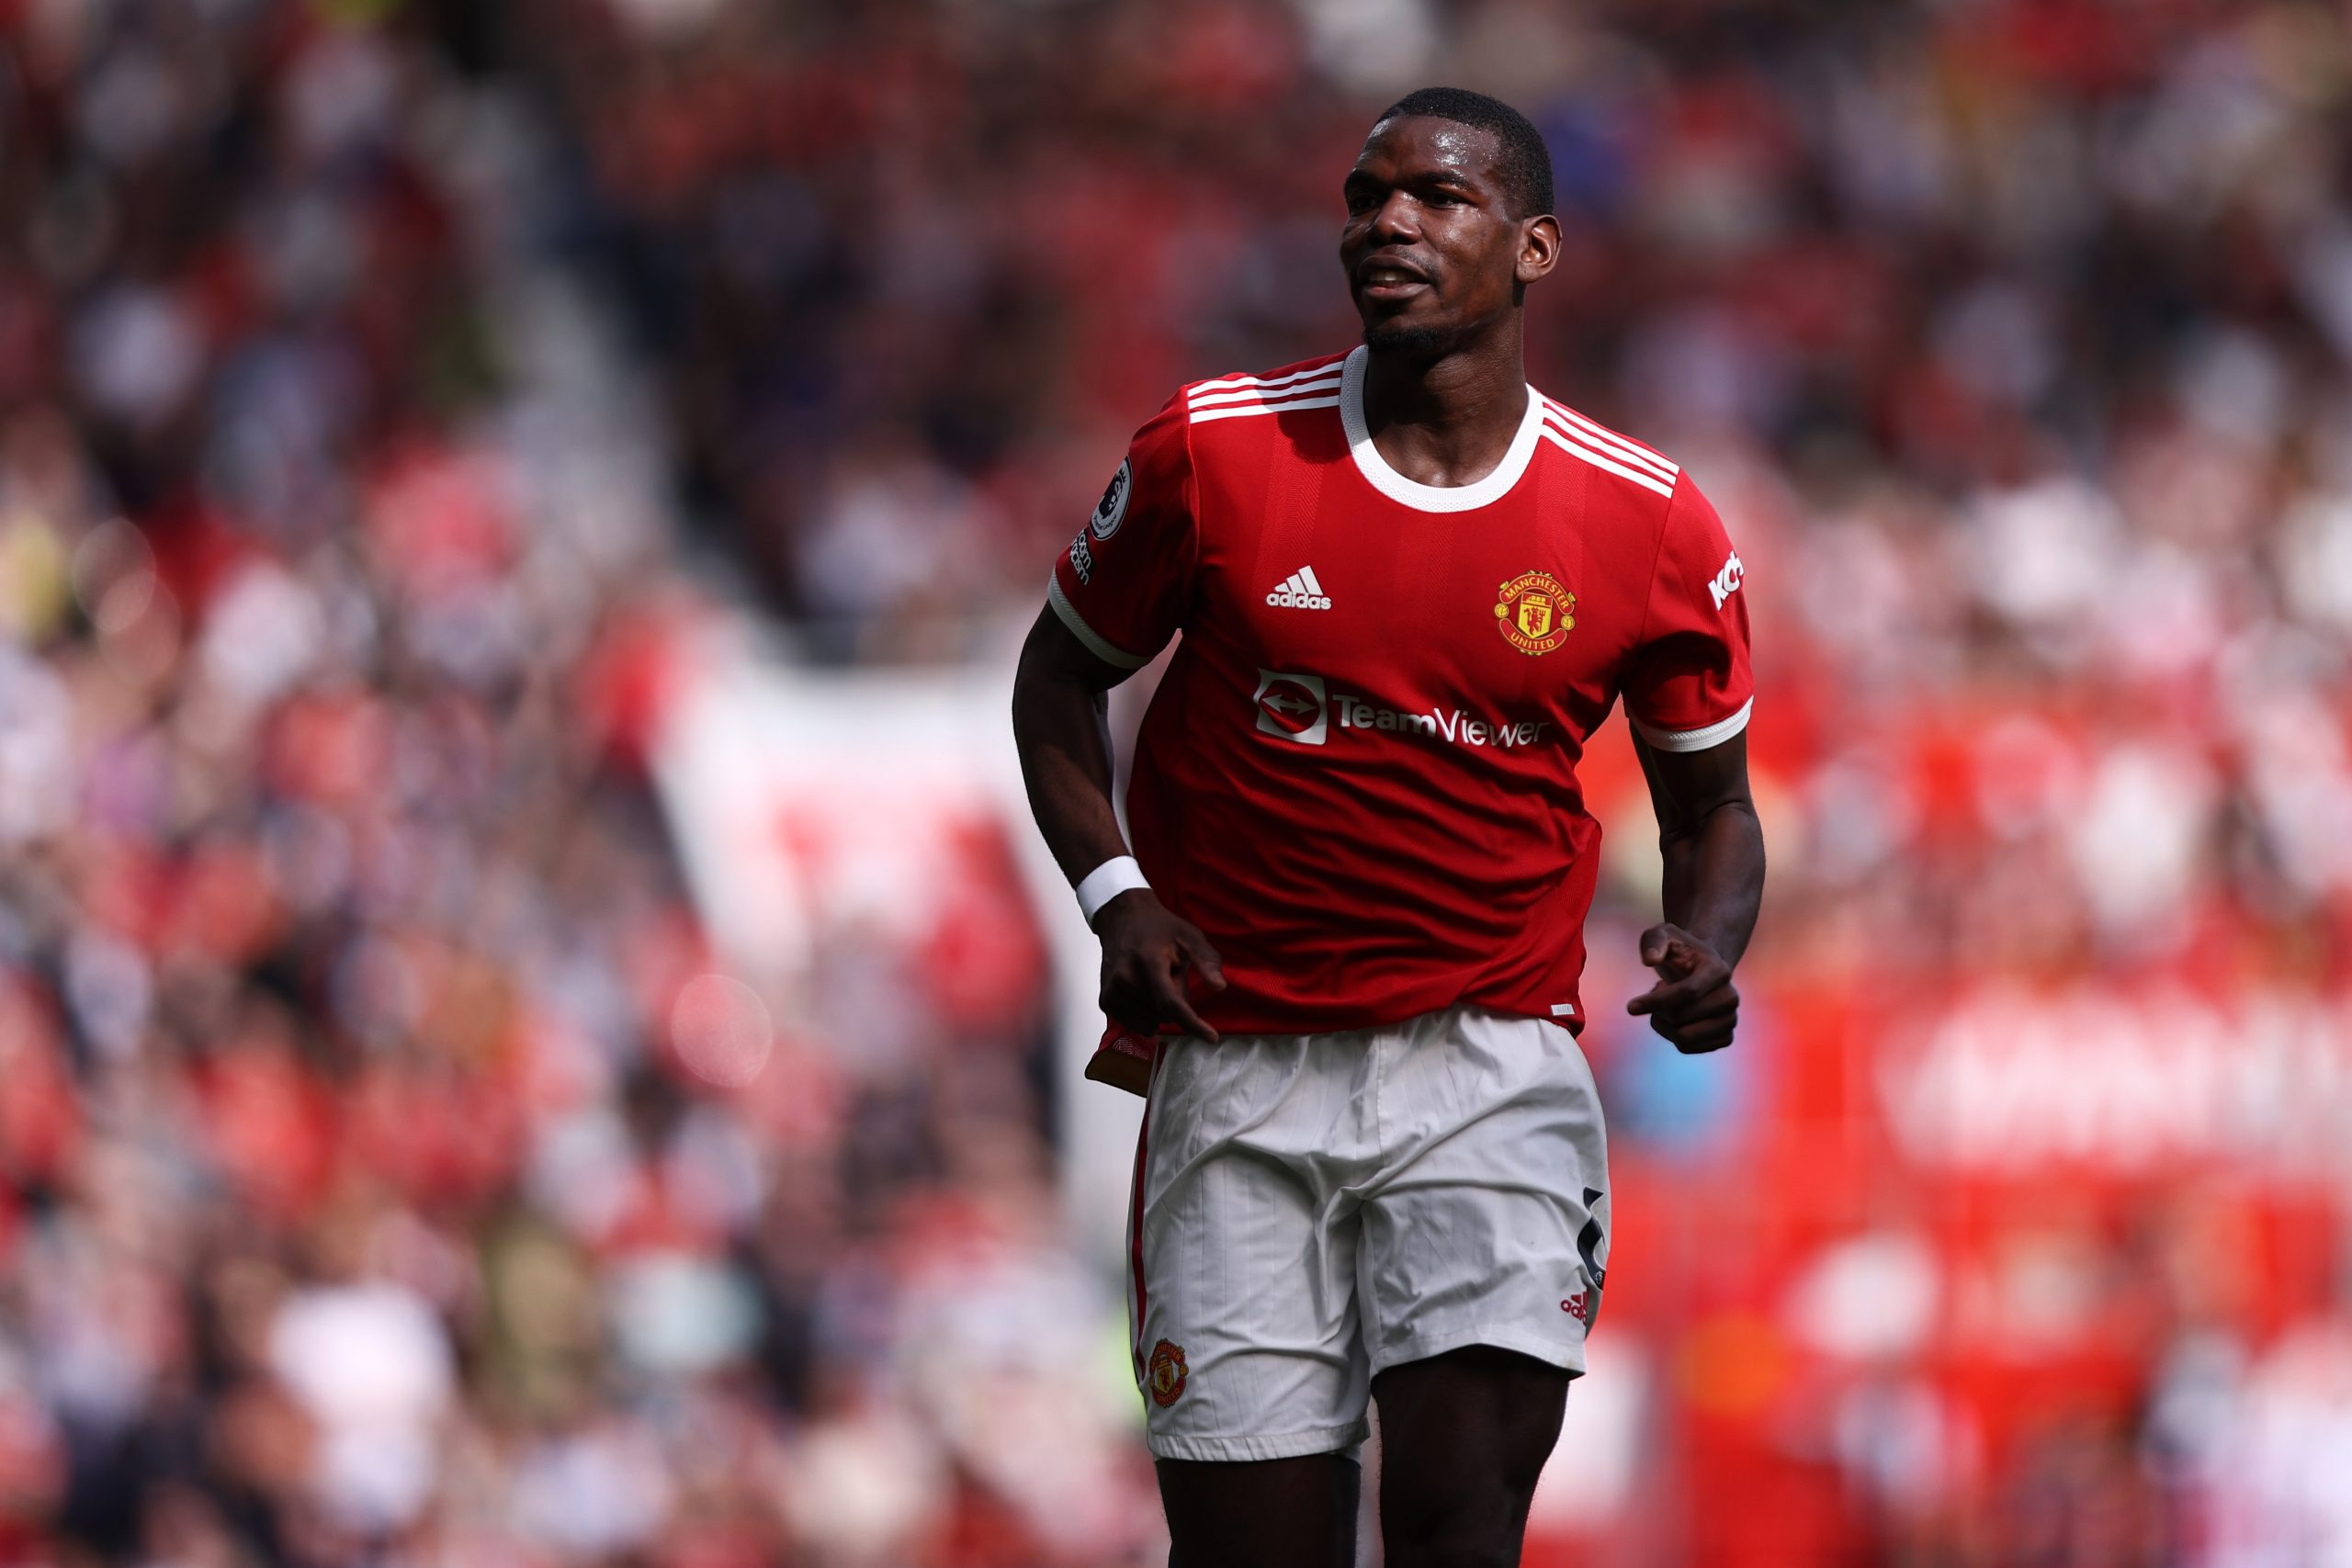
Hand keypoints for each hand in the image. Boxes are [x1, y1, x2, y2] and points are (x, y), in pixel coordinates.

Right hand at [1096, 890, 1226, 1042]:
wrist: (1122, 919)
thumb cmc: (1160, 928)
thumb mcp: (1190, 936)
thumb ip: (1207, 960)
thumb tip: (1219, 987)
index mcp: (1148, 962)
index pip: (1171, 1003)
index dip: (1193, 1024)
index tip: (1211, 1038)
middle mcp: (1125, 979)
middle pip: (1165, 1015)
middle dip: (1176, 1001)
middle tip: (1170, 974)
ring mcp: (1112, 991)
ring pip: (1153, 1022)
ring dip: (1160, 1008)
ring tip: (1154, 980)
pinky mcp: (1105, 1001)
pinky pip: (1138, 1025)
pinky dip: (1147, 1015)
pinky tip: (1143, 992)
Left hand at [1625, 923, 1737, 1052]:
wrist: (1700, 969)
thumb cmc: (1678, 951)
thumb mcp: (1662, 934)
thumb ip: (1653, 941)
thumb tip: (1650, 960)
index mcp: (1719, 970)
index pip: (1688, 992)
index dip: (1657, 1001)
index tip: (1630, 1007)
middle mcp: (1731, 997)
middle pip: (1681, 1018)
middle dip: (1660, 1009)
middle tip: (1660, 991)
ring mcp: (1730, 1019)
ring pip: (1684, 1038)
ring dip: (1664, 1023)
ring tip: (1669, 1005)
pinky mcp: (1725, 1037)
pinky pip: (1688, 1048)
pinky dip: (1672, 1036)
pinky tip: (1676, 1019)